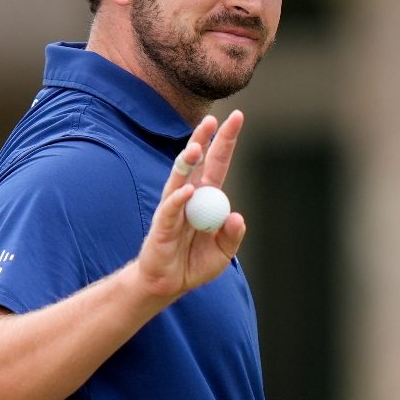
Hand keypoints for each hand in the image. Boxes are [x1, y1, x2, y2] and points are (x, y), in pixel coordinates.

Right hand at [137, 110, 246, 298]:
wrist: (169, 283)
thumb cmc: (195, 264)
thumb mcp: (223, 253)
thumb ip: (232, 235)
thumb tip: (236, 216)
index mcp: (208, 198)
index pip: (218, 163)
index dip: (225, 141)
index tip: (236, 117)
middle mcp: (190, 196)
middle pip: (197, 162)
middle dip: (203, 140)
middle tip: (211, 120)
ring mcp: (174, 208)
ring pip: (180, 178)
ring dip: (187, 163)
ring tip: (195, 148)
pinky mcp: (162, 224)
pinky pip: (170, 208)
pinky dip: (179, 200)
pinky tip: (187, 192)